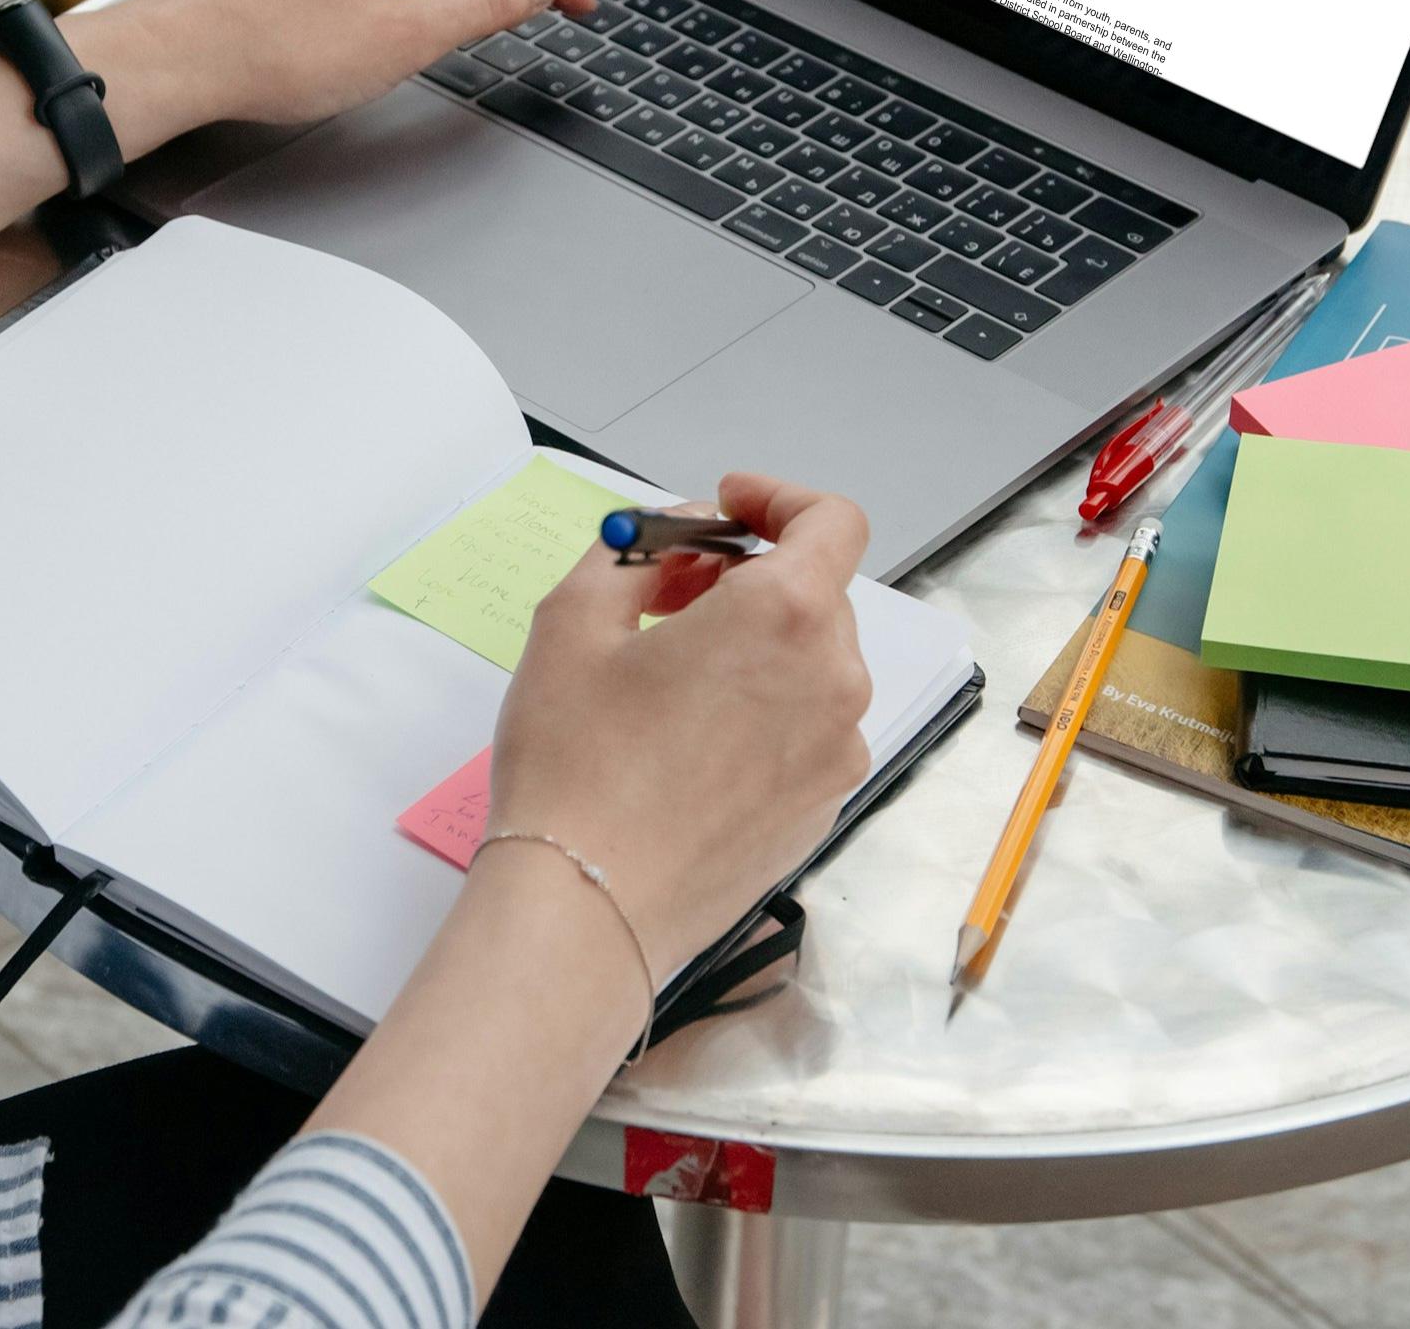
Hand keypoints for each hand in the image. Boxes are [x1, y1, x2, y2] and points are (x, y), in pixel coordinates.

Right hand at [491, 472, 873, 984]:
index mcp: (785, 616)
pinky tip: (688, 736)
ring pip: (810, 660)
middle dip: (747, 574)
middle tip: (666, 593)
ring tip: (669, 670)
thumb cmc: (577, 764)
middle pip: (815, 591)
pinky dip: (763, 704)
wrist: (588, 910)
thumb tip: (671, 539)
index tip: (725, 510)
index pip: (830, 521)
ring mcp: (836, 751)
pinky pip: (806, 724)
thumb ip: (633, 549)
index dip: (777, 499)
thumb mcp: (573, 618)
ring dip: (753, 641)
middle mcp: (833, 679)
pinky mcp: (823, 807)